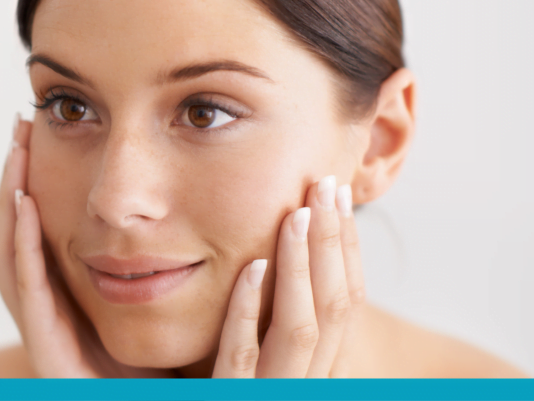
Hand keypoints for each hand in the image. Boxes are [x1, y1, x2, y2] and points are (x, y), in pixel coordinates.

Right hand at [0, 115, 166, 377]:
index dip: (31, 182)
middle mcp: (44, 306)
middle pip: (13, 232)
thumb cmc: (158, 368)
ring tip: (18, 154)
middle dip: (13, 179)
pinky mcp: (44, 344)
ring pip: (8, 252)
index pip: (36, 229)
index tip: (38, 134)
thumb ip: (160, 258)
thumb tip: (179, 200)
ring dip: (10, 200)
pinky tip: (26, 203)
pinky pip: (27, 286)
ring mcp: (40, 325)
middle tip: (20, 129)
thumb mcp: (157, 301)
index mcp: (64, 294)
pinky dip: (23, 242)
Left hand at [213, 176, 363, 377]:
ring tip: (296, 215)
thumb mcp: (260, 357)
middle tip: (326, 185)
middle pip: (336, 311)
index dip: (348, 250)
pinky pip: (241, 357)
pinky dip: (250, 311)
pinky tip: (251, 267)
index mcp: (317, 370)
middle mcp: (305, 385)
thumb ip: (273, 321)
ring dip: (301, 267)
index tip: (339, 198)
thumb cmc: (216, 389)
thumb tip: (284, 255)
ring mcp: (269, 396)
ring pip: (299, 331)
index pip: (348, 306)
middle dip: (333, 245)